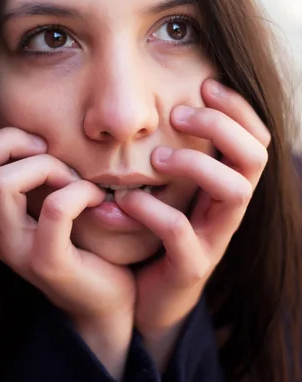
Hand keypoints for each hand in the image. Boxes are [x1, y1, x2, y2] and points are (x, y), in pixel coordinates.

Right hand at [0, 128, 135, 377]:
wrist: (108, 300)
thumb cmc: (84, 241)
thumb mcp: (50, 201)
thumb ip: (35, 175)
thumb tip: (38, 132)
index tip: (40, 147)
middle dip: (12, 143)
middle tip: (52, 155)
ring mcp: (15, 251)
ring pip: (2, 183)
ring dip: (48, 167)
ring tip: (75, 181)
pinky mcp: (47, 262)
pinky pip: (56, 207)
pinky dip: (80, 191)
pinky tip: (97, 198)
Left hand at [115, 79, 270, 364]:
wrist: (144, 297)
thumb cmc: (153, 233)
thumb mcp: (167, 190)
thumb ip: (169, 153)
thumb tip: (155, 102)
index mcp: (226, 185)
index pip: (255, 138)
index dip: (238, 108)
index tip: (204, 84)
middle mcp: (228, 209)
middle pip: (254, 157)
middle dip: (220, 126)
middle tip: (178, 116)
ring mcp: (214, 239)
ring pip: (235, 192)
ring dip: (196, 164)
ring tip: (155, 159)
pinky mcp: (190, 267)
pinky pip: (181, 233)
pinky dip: (152, 211)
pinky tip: (125, 201)